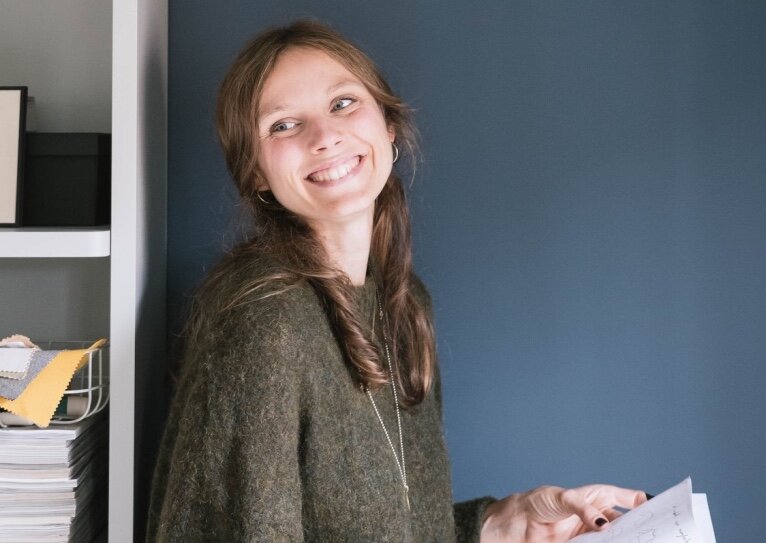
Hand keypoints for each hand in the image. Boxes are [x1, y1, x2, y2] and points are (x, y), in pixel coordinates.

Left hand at [480, 483, 646, 542]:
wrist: (519, 523)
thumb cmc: (540, 502)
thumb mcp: (564, 498)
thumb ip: (584, 509)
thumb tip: (604, 523)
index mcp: (600, 497)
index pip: (631, 499)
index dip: (647, 504)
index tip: (662, 513)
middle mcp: (601, 516)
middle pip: (629, 524)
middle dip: (640, 529)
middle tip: (652, 536)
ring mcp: (594, 534)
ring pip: (618, 540)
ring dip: (624, 541)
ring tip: (636, 542)